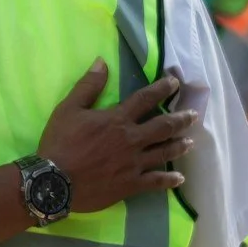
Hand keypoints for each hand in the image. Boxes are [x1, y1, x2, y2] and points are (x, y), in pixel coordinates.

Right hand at [37, 62, 196, 215]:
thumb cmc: (60, 143)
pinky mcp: (131, 184)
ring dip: (179, 146)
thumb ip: (88, 86)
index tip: (175, 82)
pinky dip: (169, 180)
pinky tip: (179, 179)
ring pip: (164, 152)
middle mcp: (131, 139)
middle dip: (181, 119)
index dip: (162, 88)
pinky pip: (156, 182)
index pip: (145, 99)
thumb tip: (101, 62)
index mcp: (118, 119)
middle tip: (193, 115)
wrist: (54, 182)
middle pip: (164, 126)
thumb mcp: (68, 109)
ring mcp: (134, 163)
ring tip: (190, 142)